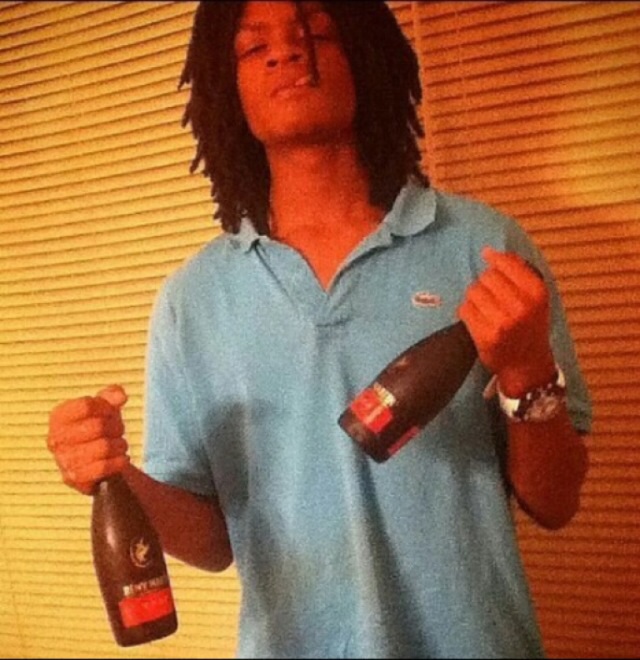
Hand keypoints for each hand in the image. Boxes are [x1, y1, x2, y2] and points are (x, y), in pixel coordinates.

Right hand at [47, 385, 129, 494]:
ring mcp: (63, 460)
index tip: (111, 412)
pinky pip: (103, 467)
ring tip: (119, 446)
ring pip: (103, 447)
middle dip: (116, 428)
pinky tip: (121, 459)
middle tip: (118, 432)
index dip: (106, 407)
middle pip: (98, 426)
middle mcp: (56, 438)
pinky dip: (119, 461)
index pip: (87, 405)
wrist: (101, 461)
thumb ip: (113, 394)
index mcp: (59, 416)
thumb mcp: (107, 406)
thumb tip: (120, 396)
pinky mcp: (74, 478)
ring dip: (120, 445)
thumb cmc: (101, 428)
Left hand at [457, 246, 555, 395]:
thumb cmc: (529, 327)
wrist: (527, 364)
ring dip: (475, 298)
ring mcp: (502, 322)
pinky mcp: (485, 335)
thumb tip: (496, 252)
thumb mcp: (536, 298)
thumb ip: (522, 273)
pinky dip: (467, 312)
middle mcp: (521, 306)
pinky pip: (464, 309)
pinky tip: (477, 319)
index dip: (494, 258)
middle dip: (485, 282)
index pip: (506, 263)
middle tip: (491, 295)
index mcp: (537, 292)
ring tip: (485, 309)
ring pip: (473, 291)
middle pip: (486, 276)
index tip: (487, 254)